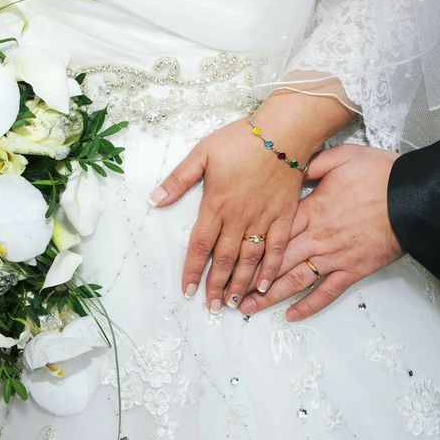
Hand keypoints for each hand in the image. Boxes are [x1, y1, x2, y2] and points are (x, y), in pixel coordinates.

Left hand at [150, 92, 352, 312]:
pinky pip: (277, 249)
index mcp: (216, 205)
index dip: (193, 270)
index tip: (187, 291)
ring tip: (231, 303)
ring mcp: (264, 220)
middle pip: (224, 259)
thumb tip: (154, 199)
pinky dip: (271, 269)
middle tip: (210, 307)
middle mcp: (239, 218)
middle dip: (215, 285)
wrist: (283, 132)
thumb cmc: (241, 140)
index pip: (200, 246)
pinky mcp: (285, 217)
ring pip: (249, 259)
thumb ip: (178, 180)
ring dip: (239, 283)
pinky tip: (265, 286)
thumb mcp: (202, 153)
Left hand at [239, 144, 403, 320]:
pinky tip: (291, 316)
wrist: (413, 197)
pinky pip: (327, 293)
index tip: (227, 258)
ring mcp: (334, 257)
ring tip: (248, 307)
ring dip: (270, 296)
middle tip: (227, 291)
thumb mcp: (342, 157)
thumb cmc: (380, 175)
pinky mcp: (353, 271)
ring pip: (295, 281)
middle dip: (249, 278)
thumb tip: (289, 165)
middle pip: (276, 262)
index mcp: (311, 210)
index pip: (271, 233)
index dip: (246, 247)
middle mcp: (317, 237)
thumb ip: (311, 163)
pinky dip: (309, 306)